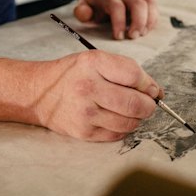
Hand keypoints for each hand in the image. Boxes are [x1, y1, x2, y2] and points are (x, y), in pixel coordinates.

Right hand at [31, 50, 161, 140]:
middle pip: (135, 103)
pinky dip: (123, 128)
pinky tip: (116, 118)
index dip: (148, 84)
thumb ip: (126, 70)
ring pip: (129, 122)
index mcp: (93, 64)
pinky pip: (117, 135)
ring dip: (137, 118)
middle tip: (148, 104)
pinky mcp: (84, 133)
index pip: (134, 75)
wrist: (39, 93)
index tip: (152, 89)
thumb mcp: (95, 60)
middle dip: (149, 105)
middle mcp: (88, 88)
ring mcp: (85, 113)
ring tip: (130, 110)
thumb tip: (156, 91)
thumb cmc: (73, 74)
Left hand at [74, 0, 158, 40]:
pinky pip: (153, 7)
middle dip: (138, 22)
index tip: (119, 36)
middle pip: (138, 3)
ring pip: (149, 3)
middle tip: (133, 37)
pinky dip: (153, 20)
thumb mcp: (83, 5)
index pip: (116, 6)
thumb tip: (86, 15)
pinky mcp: (142, 3)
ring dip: (148, 21)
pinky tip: (146, 30)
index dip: (119, 21)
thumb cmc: (94, 4)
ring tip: (142, 34)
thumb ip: (81, 11)